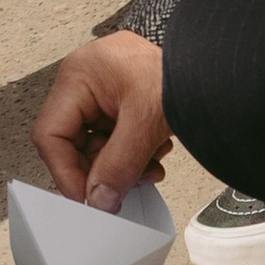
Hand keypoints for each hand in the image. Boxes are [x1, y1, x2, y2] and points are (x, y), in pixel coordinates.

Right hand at [32, 30, 170, 208]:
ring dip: (122, 164)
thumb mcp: (145, 124)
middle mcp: (84, 80)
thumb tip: (98, 199)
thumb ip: (118, 166)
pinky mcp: (120, 100)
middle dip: (102, 169)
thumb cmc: (181, 72)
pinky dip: (132, 153)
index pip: (51, 134)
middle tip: (125, 185)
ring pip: (95, 144)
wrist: (213, 64)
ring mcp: (102, 90)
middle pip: (72, 142)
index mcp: (78, 75)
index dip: (65, 171)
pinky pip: (113, 137)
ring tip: (151, 165)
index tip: (88, 198)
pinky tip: (155, 152)